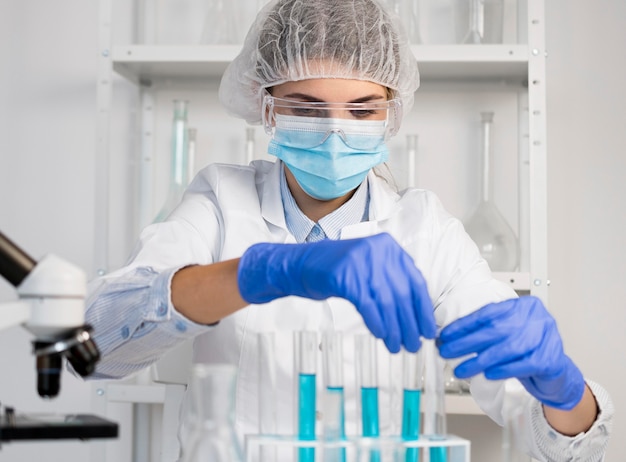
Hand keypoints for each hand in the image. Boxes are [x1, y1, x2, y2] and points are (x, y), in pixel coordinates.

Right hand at [237, 232, 436, 351]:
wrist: (301, 264)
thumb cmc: (338, 271)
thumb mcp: (370, 268)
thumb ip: (392, 282)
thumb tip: (417, 315)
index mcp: (389, 247)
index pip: (416, 281)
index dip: (423, 310)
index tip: (429, 331)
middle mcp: (378, 250)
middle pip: (403, 294)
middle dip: (410, 324)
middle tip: (414, 345)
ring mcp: (361, 261)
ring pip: (387, 301)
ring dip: (395, 329)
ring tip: (398, 347)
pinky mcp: (346, 275)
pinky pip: (368, 305)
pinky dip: (377, 323)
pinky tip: (381, 336)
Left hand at [437, 296, 584, 409]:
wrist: (555, 371)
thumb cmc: (527, 349)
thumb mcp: (508, 333)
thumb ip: (487, 330)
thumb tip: (452, 337)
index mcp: (523, 306)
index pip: (489, 313)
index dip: (464, 325)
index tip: (445, 334)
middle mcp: (536, 318)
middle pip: (495, 330)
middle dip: (466, 342)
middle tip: (446, 351)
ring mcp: (546, 338)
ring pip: (506, 349)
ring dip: (479, 361)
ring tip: (461, 369)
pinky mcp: (550, 359)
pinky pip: (521, 365)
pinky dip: (502, 370)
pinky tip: (487, 374)